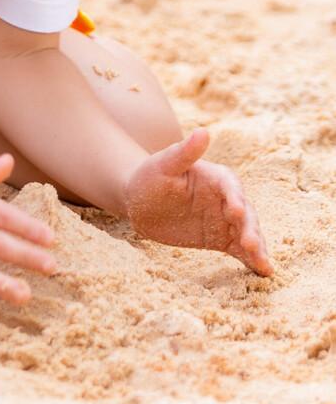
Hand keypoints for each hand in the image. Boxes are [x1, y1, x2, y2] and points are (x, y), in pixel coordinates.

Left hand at [123, 128, 271, 274]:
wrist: (141, 202)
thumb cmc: (151, 176)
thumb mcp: (164, 164)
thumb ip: (184, 152)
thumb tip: (203, 131)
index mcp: (215, 177)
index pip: (230, 186)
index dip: (234, 197)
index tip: (235, 210)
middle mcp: (227, 198)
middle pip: (245, 212)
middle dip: (249, 228)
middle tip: (250, 244)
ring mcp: (226, 219)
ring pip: (247, 232)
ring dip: (256, 246)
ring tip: (263, 263)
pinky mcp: (222, 238)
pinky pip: (240, 249)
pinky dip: (252, 260)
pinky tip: (263, 272)